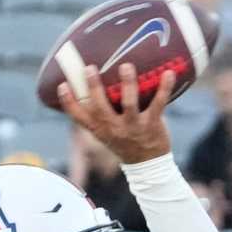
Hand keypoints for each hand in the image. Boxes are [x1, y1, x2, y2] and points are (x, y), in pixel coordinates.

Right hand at [58, 62, 174, 165]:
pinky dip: (164, 88)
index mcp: (99, 129)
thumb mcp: (104, 132)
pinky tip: (169, 73)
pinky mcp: (152, 124)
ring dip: (128, 84)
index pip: (78, 116)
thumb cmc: (123, 141)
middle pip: (100, 107)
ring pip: (129, 104)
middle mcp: (114, 128)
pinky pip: (159, 103)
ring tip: (126, 66)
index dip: (68, 101)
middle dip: (94, 87)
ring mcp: (134, 126)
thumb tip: (84, 81)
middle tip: (90, 68)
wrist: (147, 165)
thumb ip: (96, 114)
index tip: (62, 85)